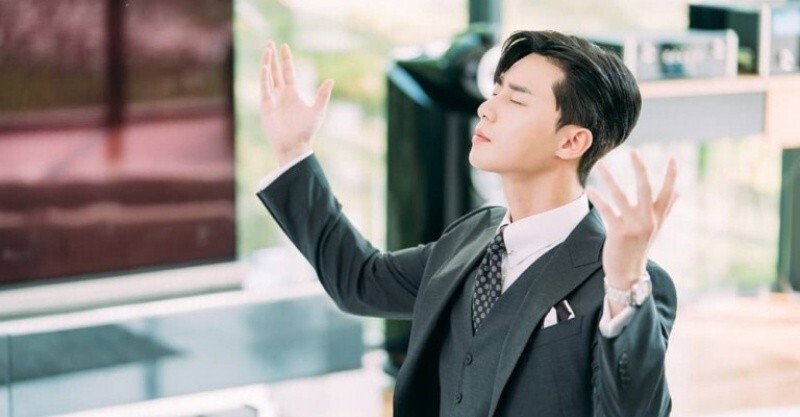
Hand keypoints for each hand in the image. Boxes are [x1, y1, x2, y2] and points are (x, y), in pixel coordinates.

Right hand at [260, 41, 333, 165]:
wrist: (295, 145)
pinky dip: (264, 79)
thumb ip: (323, 95)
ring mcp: (272, 99)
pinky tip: (265, 68)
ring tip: (266, 50)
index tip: (284, 46)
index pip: (288, 72)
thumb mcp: (318, 110)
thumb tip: (331, 79)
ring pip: (267, 78)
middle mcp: (281, 94)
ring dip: (266, 64)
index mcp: (292, 93)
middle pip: (275, 71)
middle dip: (272, 58)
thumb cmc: (306, 131)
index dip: (286, 59)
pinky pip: (264, 90)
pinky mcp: (266, 107)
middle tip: (269, 43)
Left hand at [586, 151, 677, 309]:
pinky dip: (598, 199)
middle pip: (646, 188)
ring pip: (622, 196)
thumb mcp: (656, 228)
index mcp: (657, 217)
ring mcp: (634, 226)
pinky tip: (590, 189)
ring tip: (600, 165)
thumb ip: (666, 209)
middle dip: (640, 169)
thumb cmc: (640, 247)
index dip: (672, 176)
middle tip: (634, 152)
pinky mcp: (619, 232)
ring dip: (610, 179)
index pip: (668, 192)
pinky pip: (607, 210)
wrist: (628, 274)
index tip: (673, 158)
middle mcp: (648, 220)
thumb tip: (680, 193)